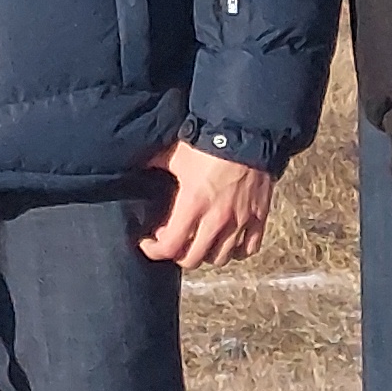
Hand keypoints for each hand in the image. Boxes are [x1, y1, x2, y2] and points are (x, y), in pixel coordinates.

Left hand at [137, 142, 280, 269]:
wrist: (248, 131)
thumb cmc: (208, 142)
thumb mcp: (176, 154)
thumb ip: (155, 164)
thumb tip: (132, 166)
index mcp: (193, 204)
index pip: (170, 246)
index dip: (154, 250)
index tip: (148, 243)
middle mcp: (217, 219)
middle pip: (193, 258)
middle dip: (178, 254)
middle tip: (172, 240)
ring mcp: (240, 220)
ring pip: (221, 258)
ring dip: (206, 253)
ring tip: (198, 241)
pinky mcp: (259, 217)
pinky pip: (249, 249)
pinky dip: (236, 250)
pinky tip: (226, 240)